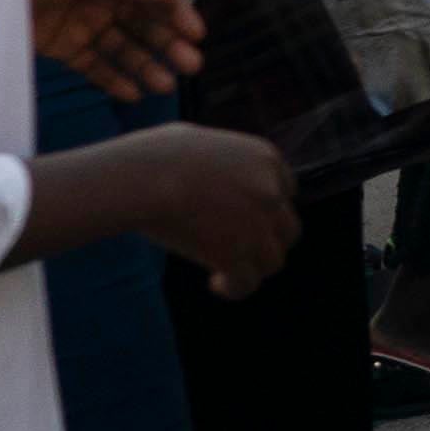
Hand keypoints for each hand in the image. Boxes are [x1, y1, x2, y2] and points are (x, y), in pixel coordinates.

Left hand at [26, 0, 203, 100]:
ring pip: (122, 47)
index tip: (196, 34)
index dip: (175, 11)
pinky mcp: (62, 47)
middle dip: (166, 43)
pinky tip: (132, 94)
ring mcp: (81, 21)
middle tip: (191, 67)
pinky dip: (113, 79)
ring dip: (145, 65)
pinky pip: (95, 65)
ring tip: (163, 86)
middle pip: (141, 22)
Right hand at [134, 125, 302, 297]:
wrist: (142, 176)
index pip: (286, 191)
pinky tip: (216, 283)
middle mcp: (271, 191)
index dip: (266, 209)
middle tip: (237, 248)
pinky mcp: (235, 254)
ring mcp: (257, 225)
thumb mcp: (203, 142)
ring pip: (273, 260)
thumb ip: (223, 162)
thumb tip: (214, 178)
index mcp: (266, 159)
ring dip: (252, 267)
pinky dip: (235, 288)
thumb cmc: (154, 156)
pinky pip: (248, 283)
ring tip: (224, 270)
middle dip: (265, 242)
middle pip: (287, 229)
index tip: (243, 219)